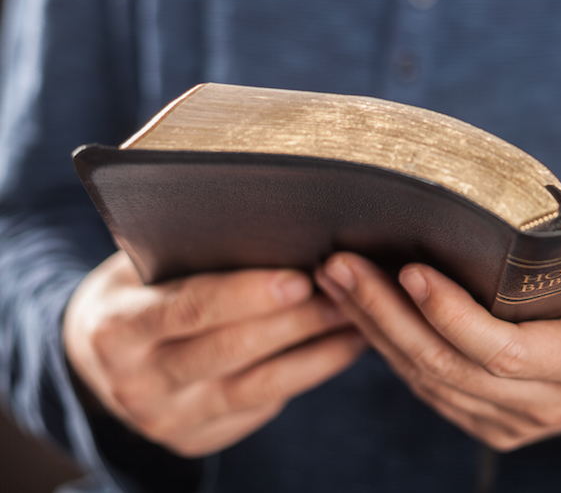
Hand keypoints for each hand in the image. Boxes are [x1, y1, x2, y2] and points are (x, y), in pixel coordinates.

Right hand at [63, 251, 367, 456]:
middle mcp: (138, 382)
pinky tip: (343, 347)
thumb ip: (193, 253)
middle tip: (348, 293)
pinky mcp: (196, 439)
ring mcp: (168, 419)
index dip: (248, 294)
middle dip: (297, 321)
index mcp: (117, 328)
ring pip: (257, 387)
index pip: (191, 308)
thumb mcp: (140, 266)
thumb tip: (279, 225)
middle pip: (231, 350)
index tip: (300, 277)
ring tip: (360, 321)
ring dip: (318, 352)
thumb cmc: (137, 290)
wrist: (97, 359)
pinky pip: (263, 406)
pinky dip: (309, 374)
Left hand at [315, 219, 560, 450]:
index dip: (456, 317)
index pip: (508, 353)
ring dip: (373, 329)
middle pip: (447, 366)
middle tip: (340, 263)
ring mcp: (508, 417)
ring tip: (331, 276)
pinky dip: (386, 348)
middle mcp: (540, 400)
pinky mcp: (486, 418)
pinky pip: (427, 387)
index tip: (414, 270)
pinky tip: (354, 307)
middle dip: (388, 316)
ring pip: (426, 380)